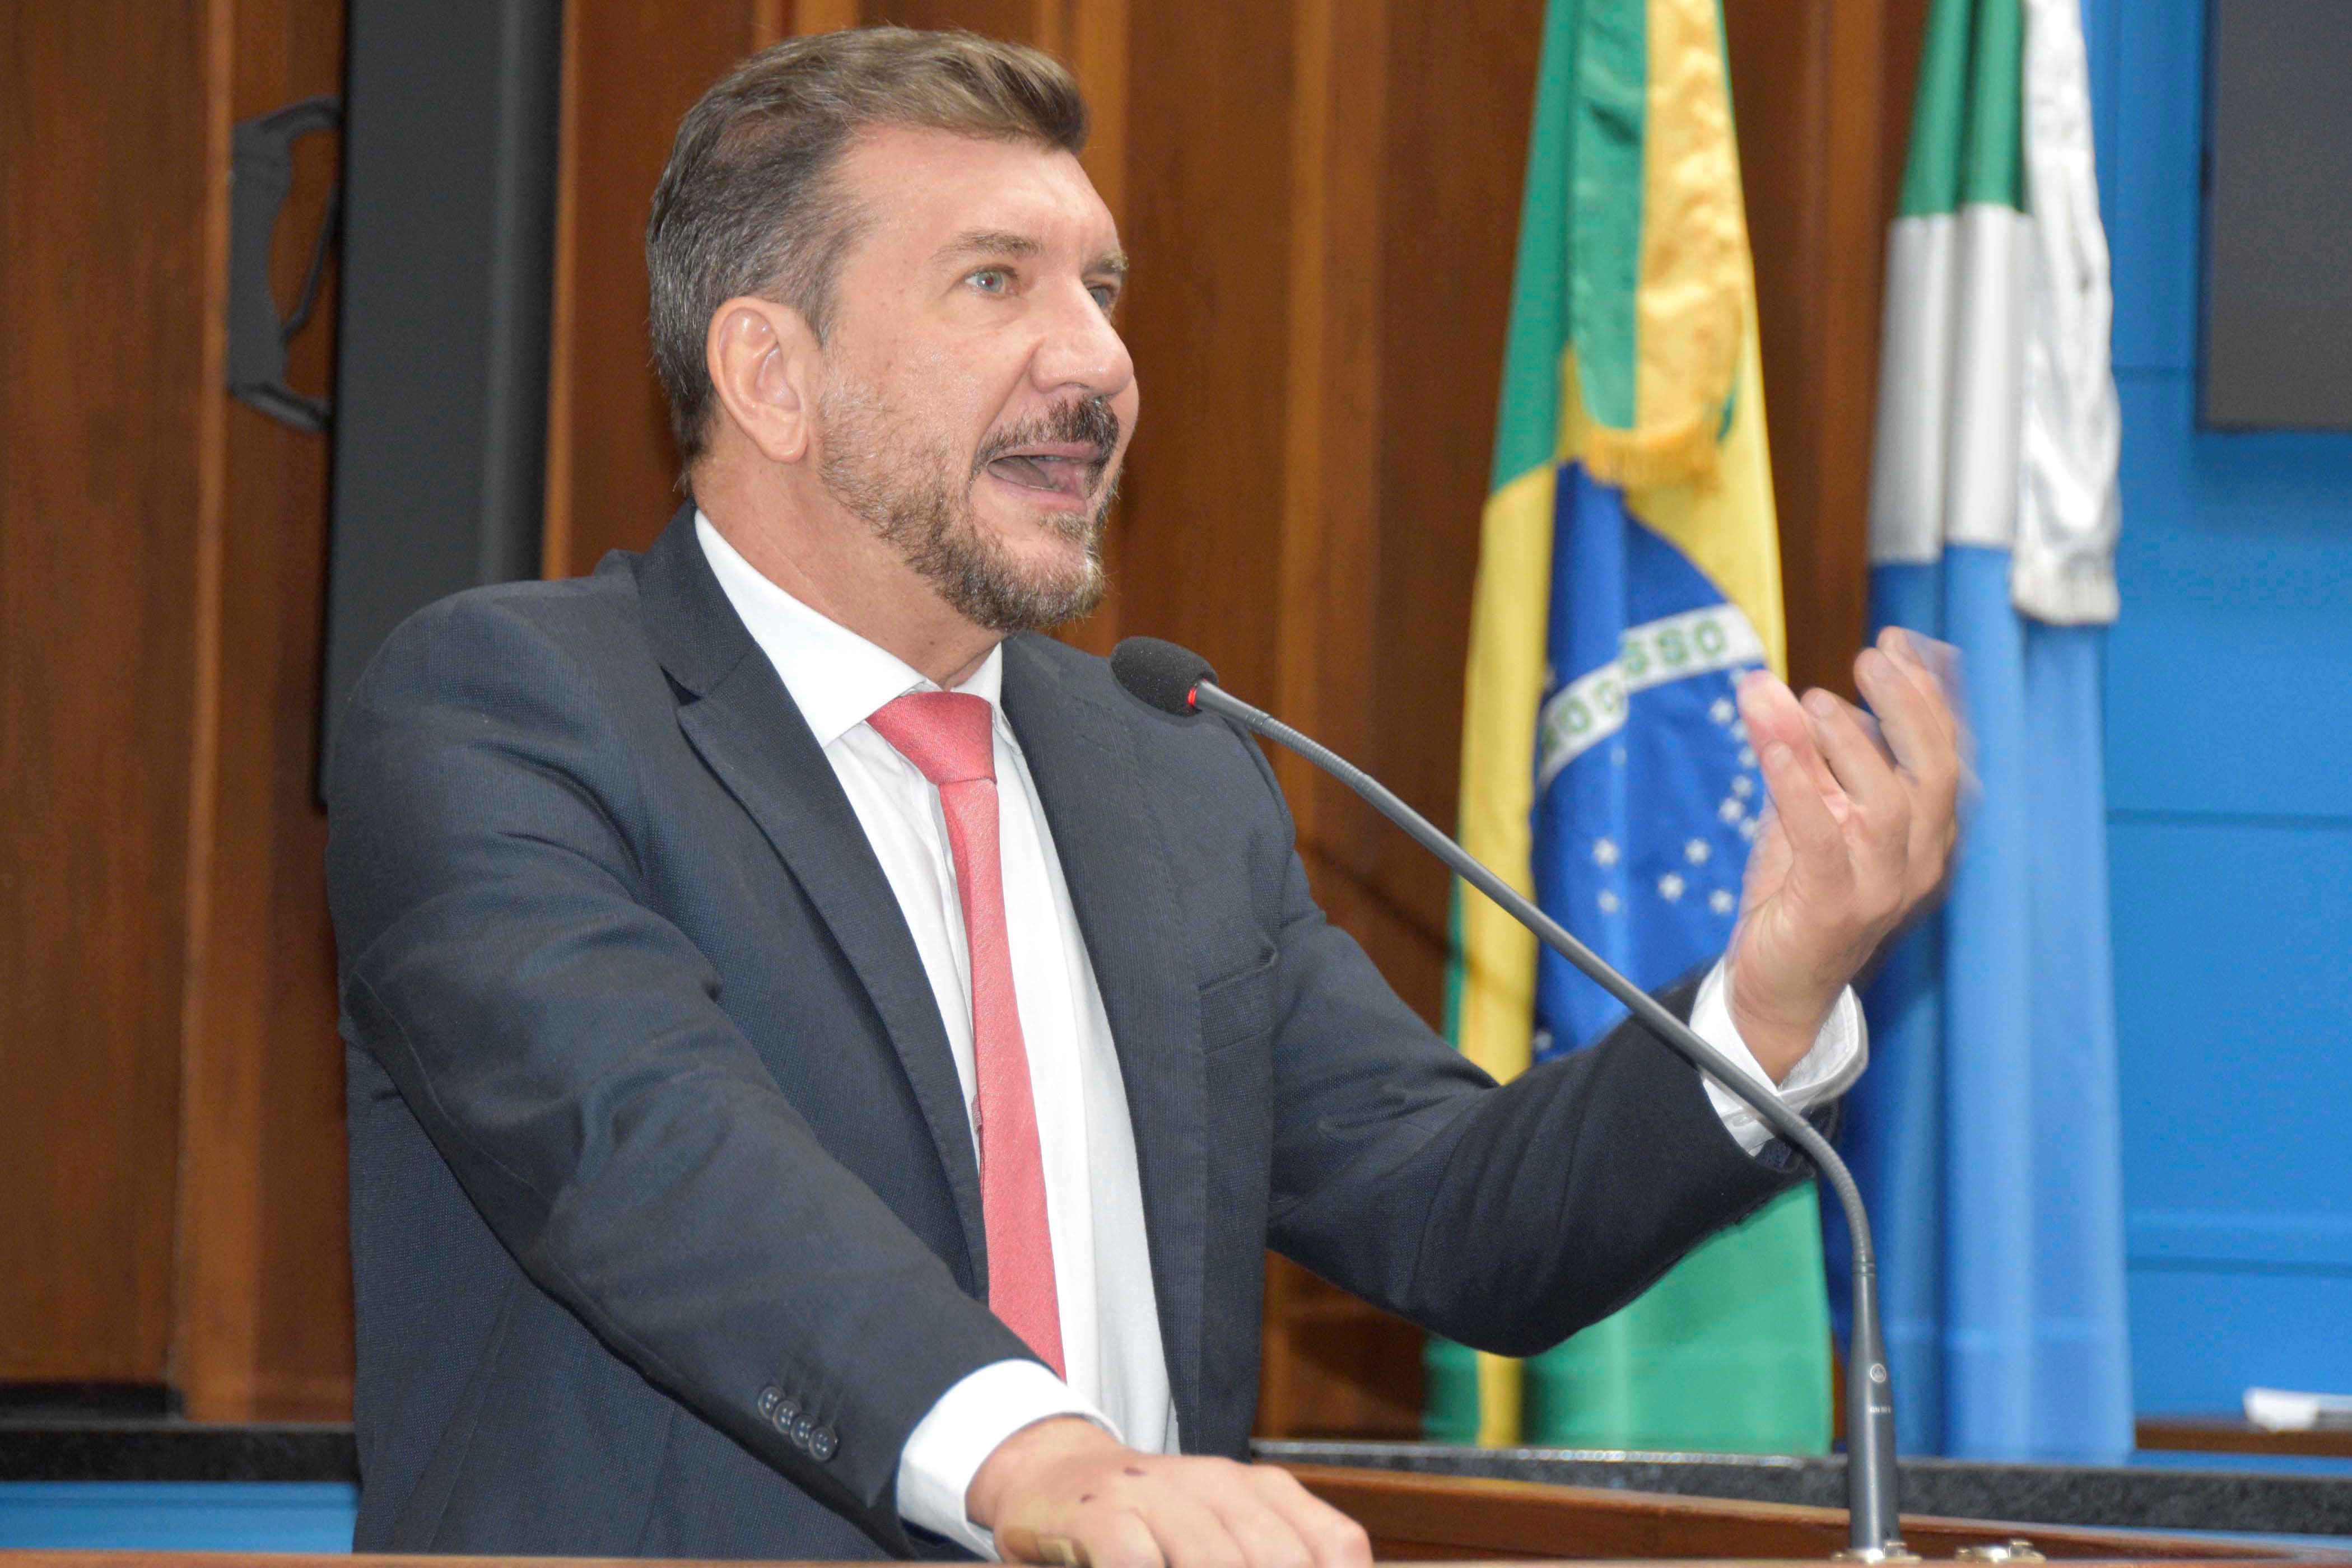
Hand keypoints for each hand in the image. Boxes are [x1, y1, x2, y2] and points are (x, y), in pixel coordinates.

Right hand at [969, 1416, 1371, 1567]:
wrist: (1051, 1477)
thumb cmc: (1150, 1524)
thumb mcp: (1223, 1534)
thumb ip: (1277, 1552)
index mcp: (1260, 1490)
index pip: (1336, 1546)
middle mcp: (1217, 1482)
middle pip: (1282, 1560)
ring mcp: (1156, 1493)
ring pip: (1217, 1562)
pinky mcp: (1100, 1513)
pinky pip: (1138, 1561)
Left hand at [1725, 628, 1966, 1080]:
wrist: (1779, 984)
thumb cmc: (1800, 888)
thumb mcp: (1807, 808)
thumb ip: (1800, 751)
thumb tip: (1768, 683)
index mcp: (1926, 831)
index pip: (1946, 753)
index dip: (1930, 694)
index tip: (1900, 642)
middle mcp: (1918, 858)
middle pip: (1935, 772)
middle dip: (1908, 706)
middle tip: (1870, 658)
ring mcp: (1881, 887)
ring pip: (1886, 804)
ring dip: (1850, 742)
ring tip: (1810, 702)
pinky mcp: (1833, 908)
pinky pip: (1823, 840)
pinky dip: (1801, 787)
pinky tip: (1778, 746)